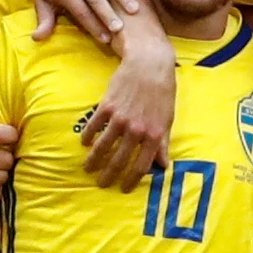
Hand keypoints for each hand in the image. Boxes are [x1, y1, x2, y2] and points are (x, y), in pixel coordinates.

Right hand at [83, 46, 175, 190]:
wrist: (149, 64)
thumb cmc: (162, 91)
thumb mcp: (167, 119)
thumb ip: (163, 143)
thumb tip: (164, 165)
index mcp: (154, 135)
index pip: (141, 166)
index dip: (131, 180)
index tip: (123, 188)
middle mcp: (137, 130)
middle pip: (119, 160)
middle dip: (109, 175)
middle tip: (101, 183)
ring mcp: (120, 118)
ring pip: (103, 146)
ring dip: (93, 160)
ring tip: (88, 168)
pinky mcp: (107, 106)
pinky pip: (94, 126)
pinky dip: (87, 136)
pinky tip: (84, 143)